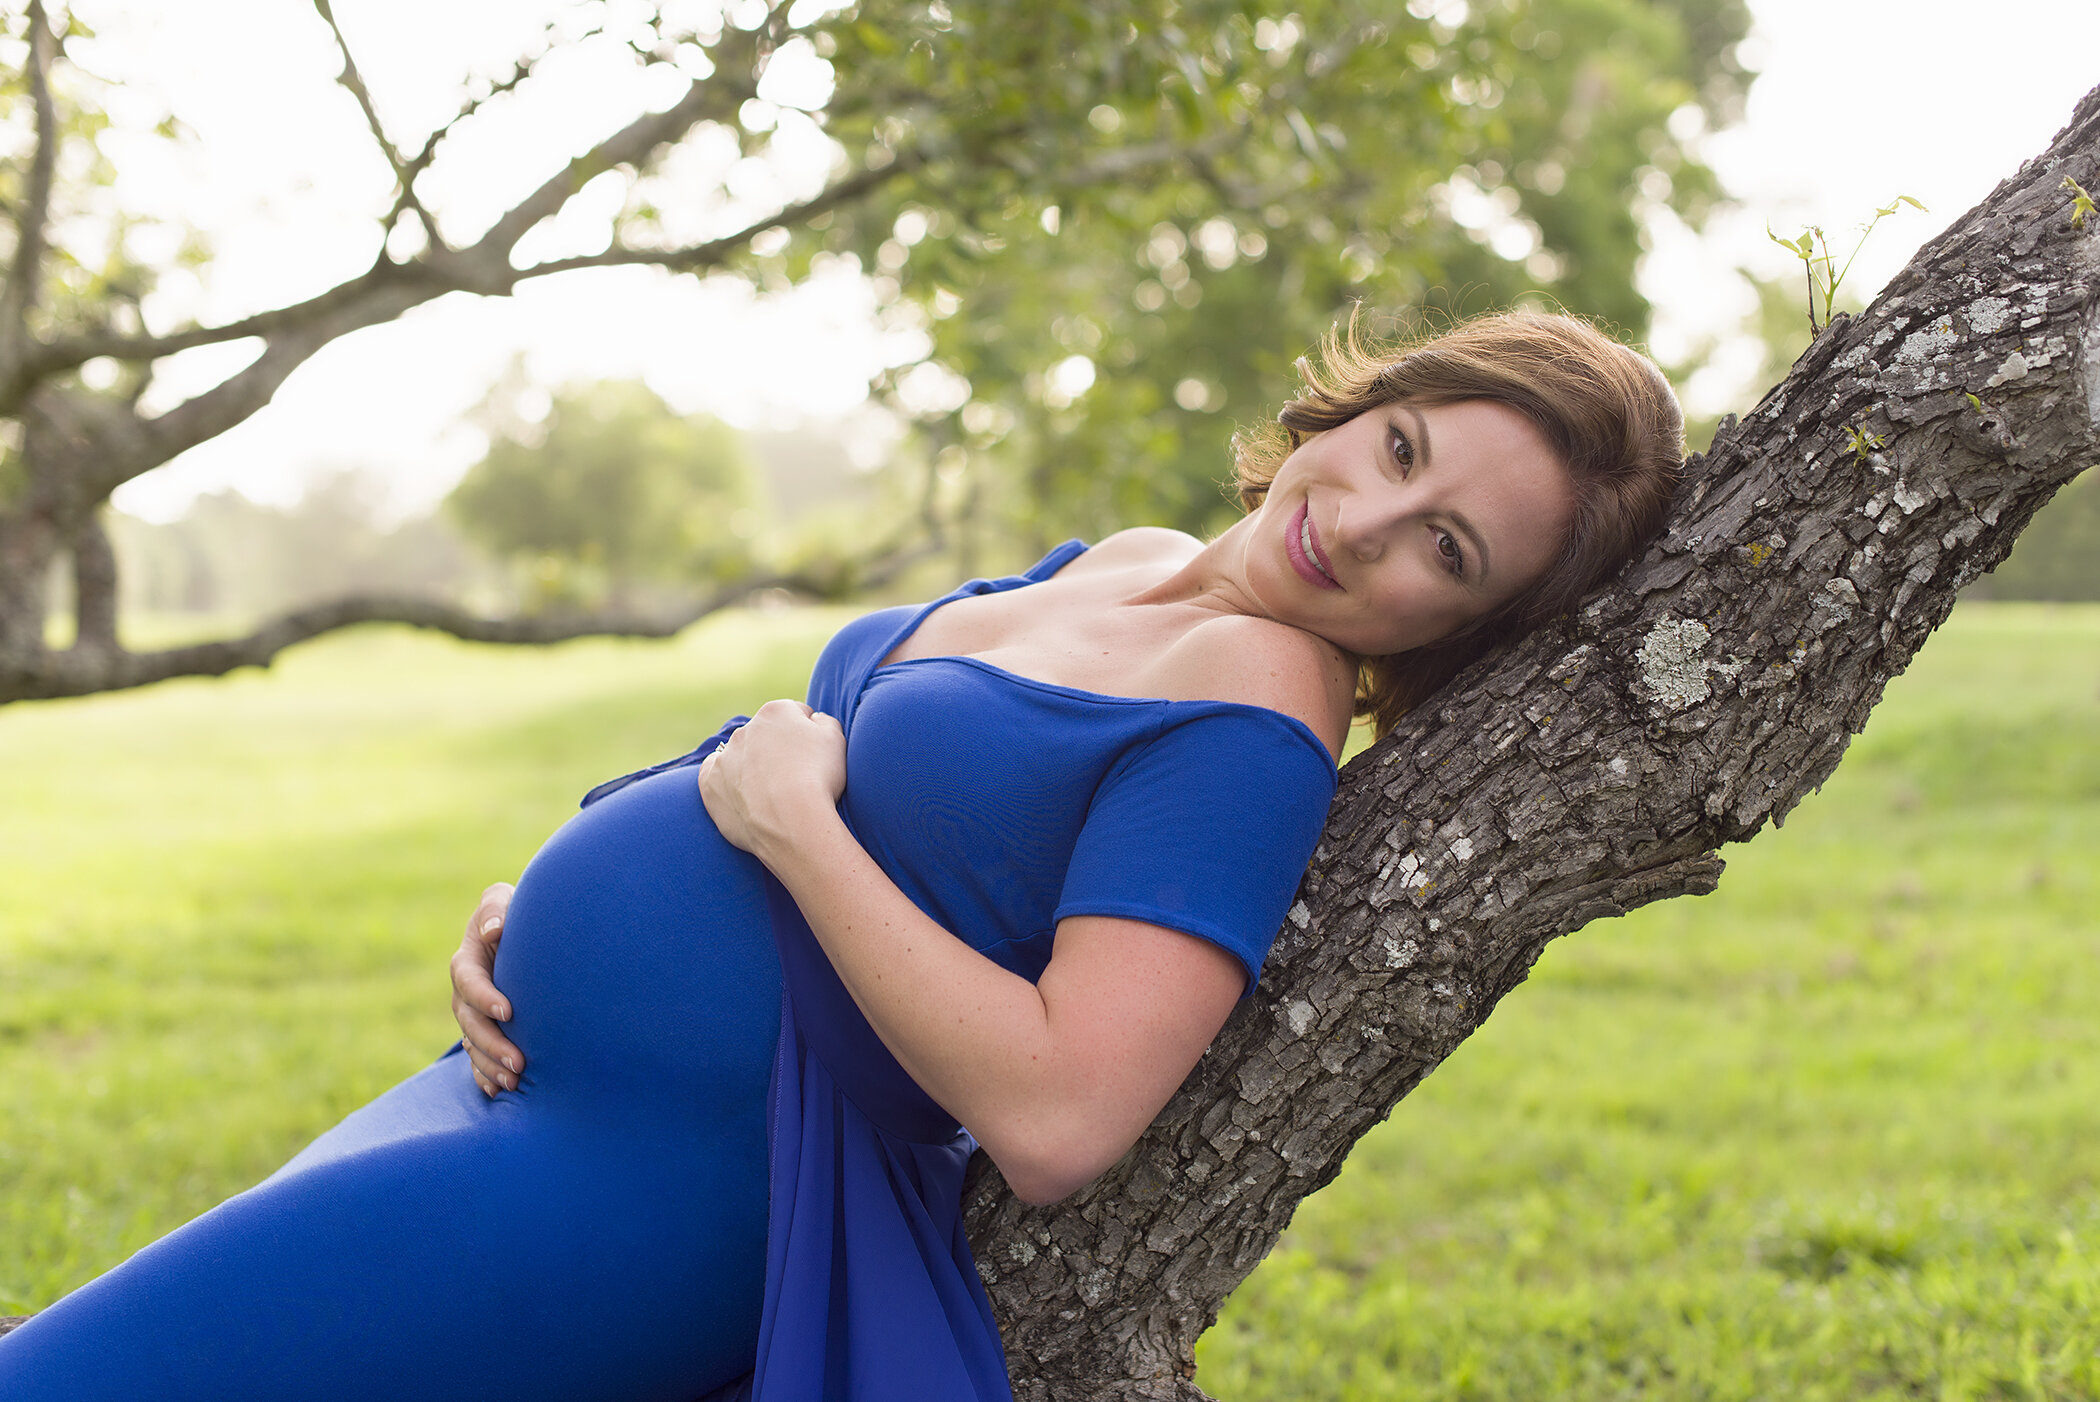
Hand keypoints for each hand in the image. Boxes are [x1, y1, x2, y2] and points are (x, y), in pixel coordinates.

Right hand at [451, 882, 521, 1097]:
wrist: (519, 936)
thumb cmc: (513, 913)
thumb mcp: (501, 900)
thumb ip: (495, 907)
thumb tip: (494, 930)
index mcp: (467, 961)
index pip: (468, 980)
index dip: (484, 996)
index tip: (508, 1010)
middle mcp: (465, 993)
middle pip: (469, 1022)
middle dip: (491, 1043)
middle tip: (518, 1062)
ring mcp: (472, 1016)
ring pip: (472, 1045)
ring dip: (489, 1066)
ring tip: (515, 1082)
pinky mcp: (482, 1032)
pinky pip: (476, 1060)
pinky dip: (484, 1077)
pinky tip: (500, 1093)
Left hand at [698, 699, 846, 860]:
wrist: (792, 821)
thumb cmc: (818, 778)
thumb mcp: (836, 739)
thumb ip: (825, 721)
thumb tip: (814, 720)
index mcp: (776, 712)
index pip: (796, 715)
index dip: (809, 736)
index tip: (815, 757)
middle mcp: (745, 729)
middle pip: (765, 735)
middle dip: (778, 749)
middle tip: (795, 777)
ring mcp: (724, 757)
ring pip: (740, 756)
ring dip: (753, 767)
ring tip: (772, 794)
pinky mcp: (709, 784)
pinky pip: (715, 777)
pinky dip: (727, 784)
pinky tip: (744, 797)